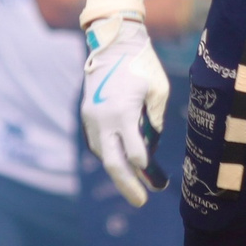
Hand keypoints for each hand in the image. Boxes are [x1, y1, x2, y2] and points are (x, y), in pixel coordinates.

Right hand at [82, 14, 169, 205]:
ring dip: (120, 172)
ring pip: (104, 155)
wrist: (112, 43)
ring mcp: (91, 118)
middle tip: (142, 202)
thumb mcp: (158, 92)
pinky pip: (98, 144)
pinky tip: (123, 164)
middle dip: (128, 185)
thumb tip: (150, 148)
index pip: (135, 153)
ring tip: (137, 186)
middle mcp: (103, 119)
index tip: (159, 182)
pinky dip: (110, 155)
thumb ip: (155, 121)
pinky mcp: (87, 116)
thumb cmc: (142, 66)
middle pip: (113, 163)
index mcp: (123, 112)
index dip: (147, 170)